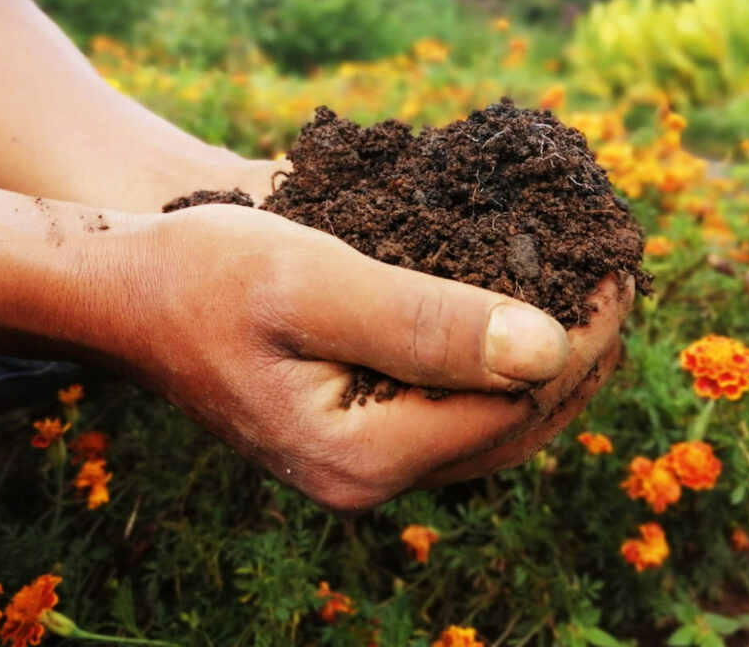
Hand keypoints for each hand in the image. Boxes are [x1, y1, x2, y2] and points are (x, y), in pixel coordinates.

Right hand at [112, 202, 632, 510]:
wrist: (131, 293)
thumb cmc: (205, 276)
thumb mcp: (313, 284)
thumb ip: (423, 323)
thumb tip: (544, 351)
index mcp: (358, 455)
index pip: (508, 404)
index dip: (576, 339)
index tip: (615, 273)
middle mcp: (366, 475)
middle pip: (508, 426)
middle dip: (574, 357)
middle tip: (617, 285)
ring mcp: (359, 458)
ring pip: (487, 423)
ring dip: (543, 365)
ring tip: (587, 305)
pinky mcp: (353, 428)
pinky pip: (451, 409)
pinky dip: (496, 368)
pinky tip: (517, 327)